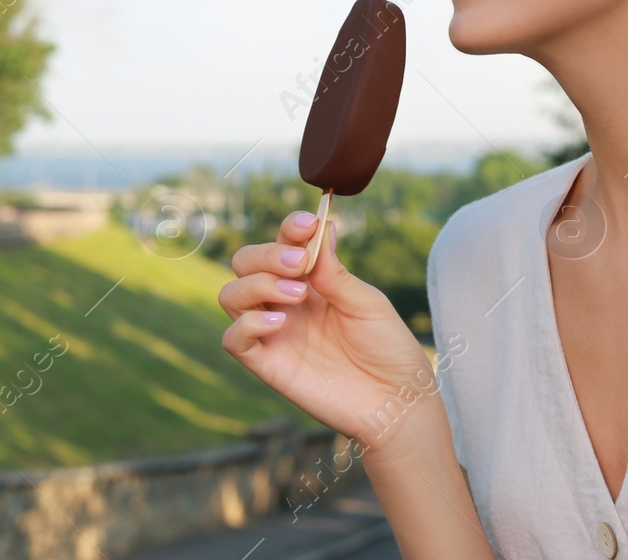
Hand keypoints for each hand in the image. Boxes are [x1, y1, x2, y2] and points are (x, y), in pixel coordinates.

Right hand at [220, 210, 432, 448]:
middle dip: (266, 254)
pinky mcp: (267, 364)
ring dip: (257, 284)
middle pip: (246, 263)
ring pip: (231, 294)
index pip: (283, 243)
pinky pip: (233, 339)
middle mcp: (285, 302)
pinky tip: (279, 324)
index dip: (288, 228)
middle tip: (299, 264)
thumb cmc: (387, 348)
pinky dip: (247, 324)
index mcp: (311, 280)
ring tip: (297, 295)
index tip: (306, 225)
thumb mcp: (367, 303)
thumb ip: (334, 271)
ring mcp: (273, 333)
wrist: (395, 402)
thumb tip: (321, 225)